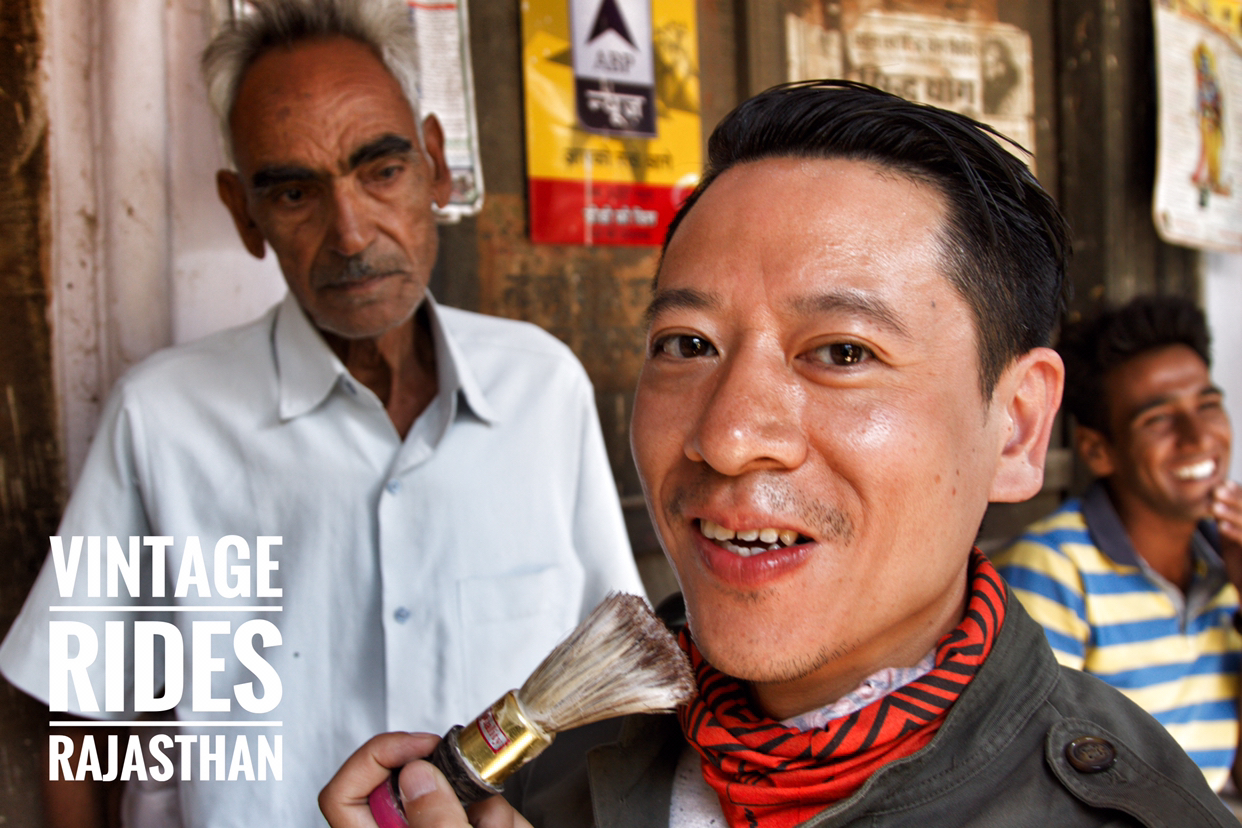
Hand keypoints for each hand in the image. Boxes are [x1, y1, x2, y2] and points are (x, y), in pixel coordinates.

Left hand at [318, 732, 532, 827]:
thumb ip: (435, 822)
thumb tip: (418, 775)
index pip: (343, 793)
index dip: (379, 757)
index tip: (422, 746)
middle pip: (413, 787)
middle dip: (458, 786)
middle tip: (477, 793)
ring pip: (459, 801)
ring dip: (493, 811)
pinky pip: (487, 815)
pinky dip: (507, 822)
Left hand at [1213, 481, 1241, 589]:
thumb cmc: (1239, 562)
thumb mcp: (1231, 537)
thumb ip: (1226, 519)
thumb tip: (1214, 497)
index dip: (1239, 493)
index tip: (1224, 484)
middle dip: (1236, 499)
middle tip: (1218, 491)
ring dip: (1233, 514)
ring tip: (1215, 508)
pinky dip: (1235, 532)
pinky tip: (1221, 526)